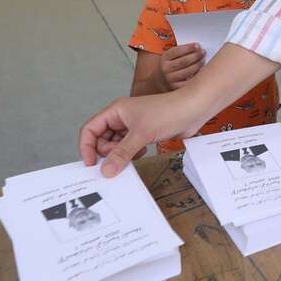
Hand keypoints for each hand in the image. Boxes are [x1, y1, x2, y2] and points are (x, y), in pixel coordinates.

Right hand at [80, 92, 202, 176]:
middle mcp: (121, 117)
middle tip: (117, 161)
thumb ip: (122, 153)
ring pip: (116, 145)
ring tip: (132, 156)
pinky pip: (129, 148)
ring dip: (120, 154)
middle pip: (101, 140)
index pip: (90, 129)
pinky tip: (142, 153)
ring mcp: (133, 126)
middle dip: (107, 153)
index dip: (87, 147)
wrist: (193, 109)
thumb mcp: (141, 134)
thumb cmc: (168, 112)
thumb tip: (106, 171)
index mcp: (115, 111)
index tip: (91, 165)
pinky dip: (131, 154)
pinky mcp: (144, 133)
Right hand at [159, 42, 204, 89]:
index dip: (188, 48)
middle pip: (183, 61)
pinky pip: (189, 82)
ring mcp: (170, 79)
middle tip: (203, 52)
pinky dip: (196, 76)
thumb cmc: (171, 64)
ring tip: (203, 60)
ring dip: (198, 65)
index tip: (197, 45)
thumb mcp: (171, 56)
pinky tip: (201, 71)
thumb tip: (198, 48)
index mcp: (165, 58)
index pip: (176, 51)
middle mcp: (166, 69)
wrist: (161, 79)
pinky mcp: (176, 87)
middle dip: (195, 56)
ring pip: (187, 71)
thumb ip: (182, 51)